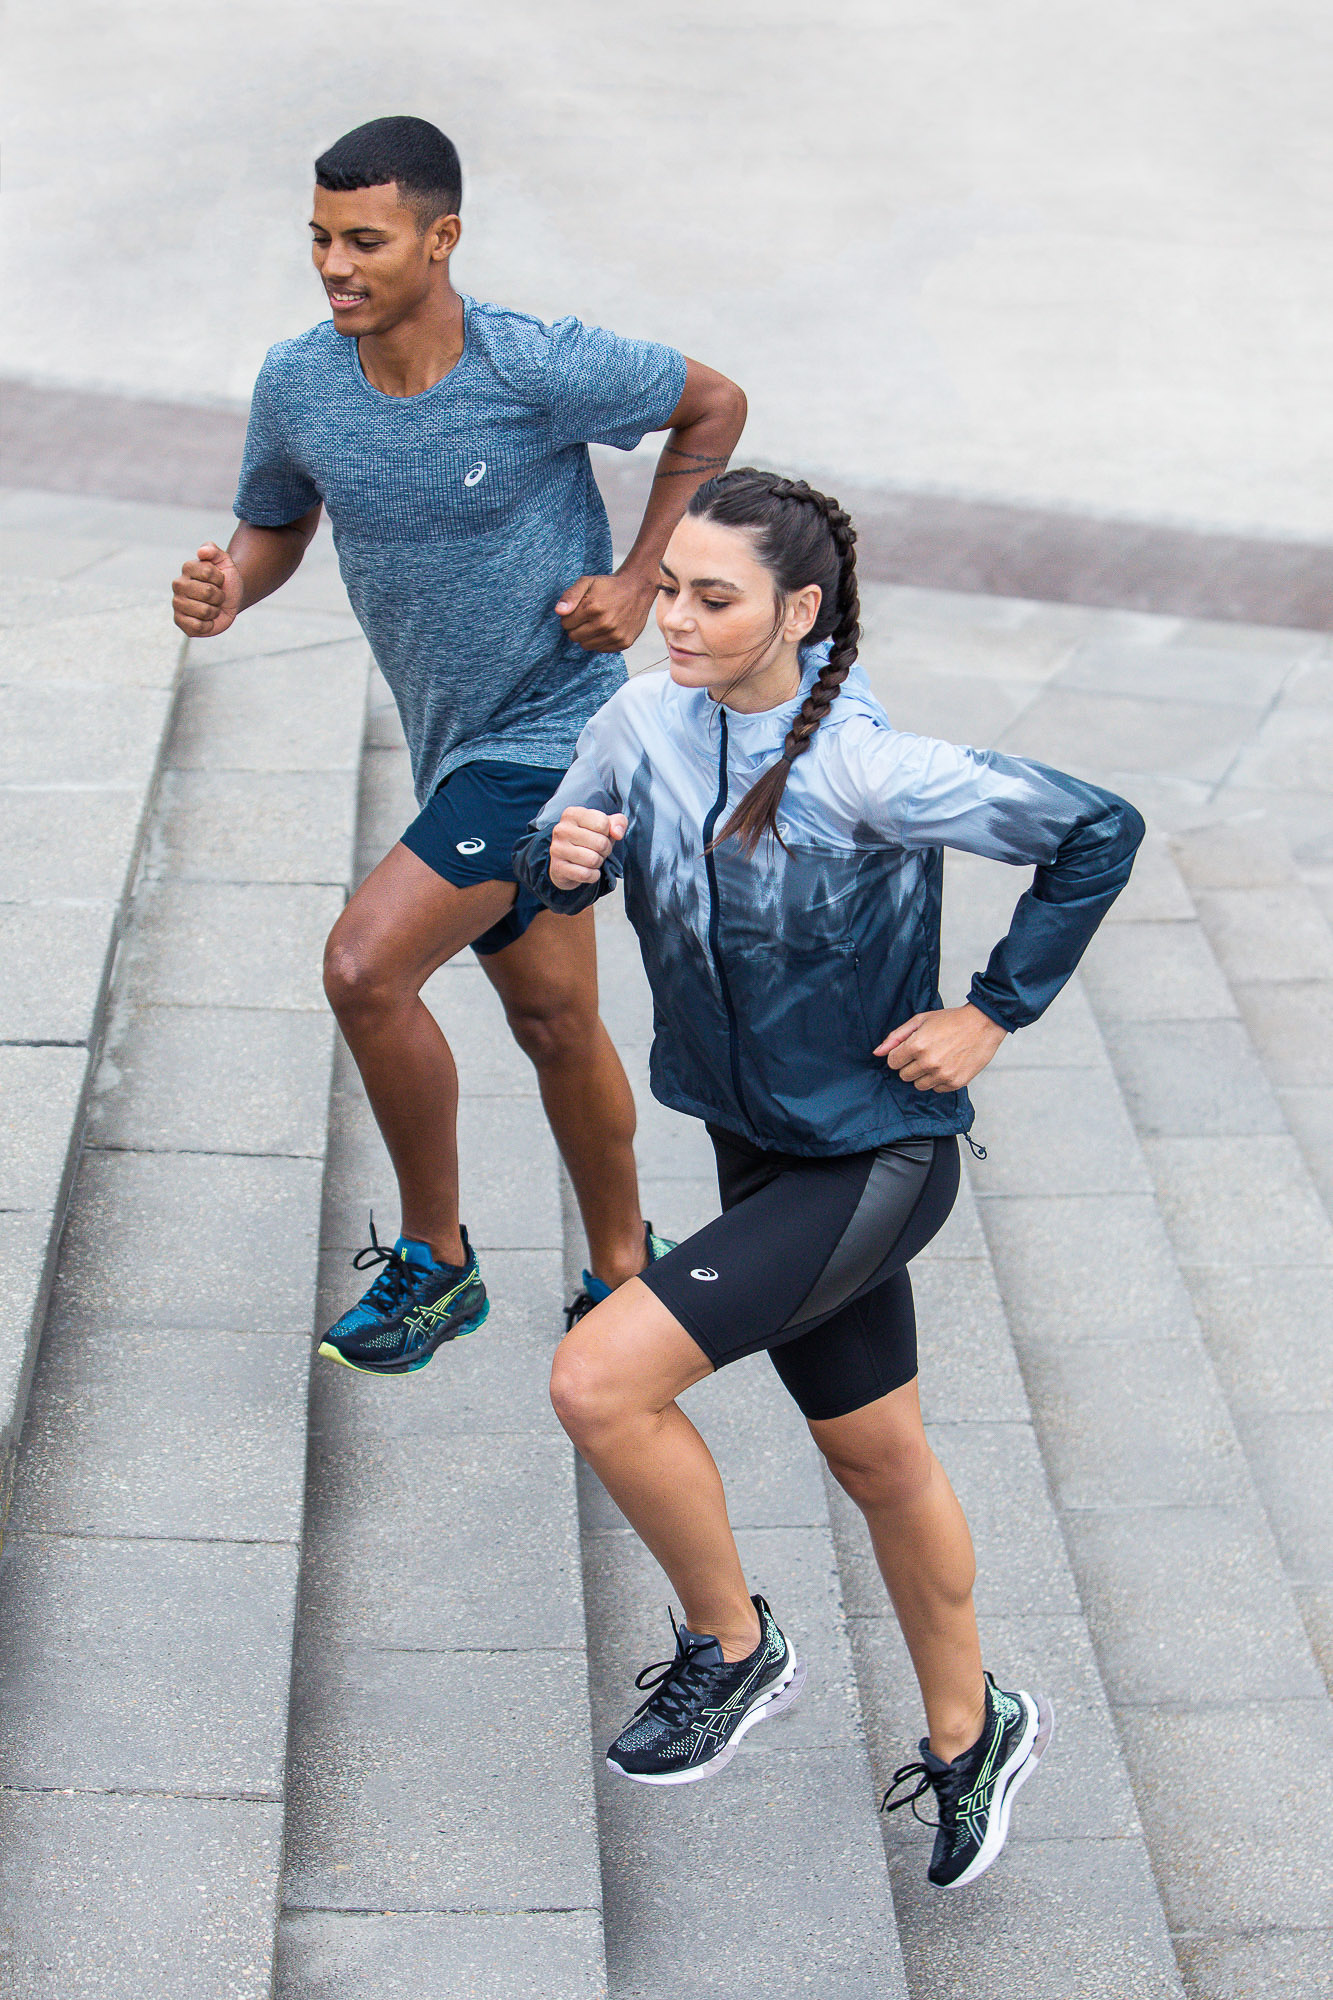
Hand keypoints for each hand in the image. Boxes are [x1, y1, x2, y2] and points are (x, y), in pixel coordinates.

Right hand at [172, 542, 244, 637]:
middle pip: (208, 592)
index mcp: (187, 568)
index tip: (219, 579)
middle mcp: (178, 585)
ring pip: (204, 611)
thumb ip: (214, 551)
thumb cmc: (226, 580)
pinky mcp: (180, 621)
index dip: (220, 578)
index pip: (208, 572)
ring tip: (212, 606)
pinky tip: (206, 620)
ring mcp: (177, 603)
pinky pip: (197, 627)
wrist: (231, 599)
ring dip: (215, 611)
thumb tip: (201, 552)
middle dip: (219, 596)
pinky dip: (208, 625)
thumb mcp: (225, 561)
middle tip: (217, 595)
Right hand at [549, 807, 627, 889]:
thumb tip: (617, 834)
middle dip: (605, 850)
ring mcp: (557, 849)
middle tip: (598, 851)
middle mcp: (561, 829)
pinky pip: (586, 874)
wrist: (565, 862)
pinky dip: (593, 875)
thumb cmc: (588, 840)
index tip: (600, 835)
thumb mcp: (605, 826)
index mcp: (572, 814)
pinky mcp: (558, 868)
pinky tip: (587, 871)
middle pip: (600, 843)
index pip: (603, 823)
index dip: (608, 833)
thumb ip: (618, 822)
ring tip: (591, 859)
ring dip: (598, 863)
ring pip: (593, 860)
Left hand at [555, 570, 657, 651]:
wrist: (638, 589)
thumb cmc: (609, 586)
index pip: (565, 624)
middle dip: (576, 627)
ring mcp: (615, 635)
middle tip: (587, 617)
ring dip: (587, 636)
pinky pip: (601, 649)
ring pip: (586, 646)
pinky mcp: (624, 642)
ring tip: (597, 623)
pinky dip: (601, 641)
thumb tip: (559, 612)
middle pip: (574, 637)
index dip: (570, 616)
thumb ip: (570, 595)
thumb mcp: (587, 582)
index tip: (579, 609)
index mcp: (593, 608)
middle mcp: (605, 624)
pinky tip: (608, 628)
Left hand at [876, 1003, 1006, 1091]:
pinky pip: (936, 1089)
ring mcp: (943, 1074)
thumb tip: (877, 1053)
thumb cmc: (951, 1020)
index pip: (893, 1062)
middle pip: (904, 1076)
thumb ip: (896, 1037)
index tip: (910, 1049)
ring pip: (919, 1085)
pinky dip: (939, 1080)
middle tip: (925, 1053)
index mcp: (917, 1045)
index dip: (899, 1055)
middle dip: (910, 1065)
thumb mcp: (920, 1021)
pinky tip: (947, 1065)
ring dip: (923, 1075)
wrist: (983, 1024)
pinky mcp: (956, 1082)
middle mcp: (928, 1062)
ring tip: (936, 1059)